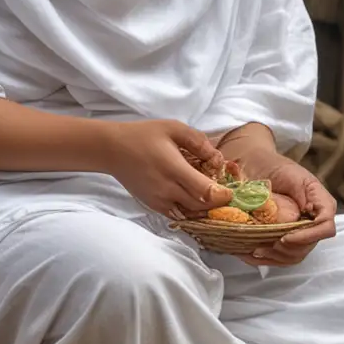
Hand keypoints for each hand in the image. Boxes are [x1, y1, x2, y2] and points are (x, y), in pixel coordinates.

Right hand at [95, 119, 233, 219]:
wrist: (113, 150)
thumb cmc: (143, 135)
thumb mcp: (173, 128)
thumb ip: (198, 141)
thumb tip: (216, 156)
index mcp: (174, 169)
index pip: (205, 191)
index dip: (222, 195)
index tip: (230, 190)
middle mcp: (167, 189)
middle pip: (201, 206)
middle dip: (217, 203)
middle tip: (226, 194)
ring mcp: (159, 201)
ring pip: (191, 214)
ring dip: (205, 210)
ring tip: (212, 198)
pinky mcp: (154, 206)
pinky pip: (178, 215)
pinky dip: (191, 212)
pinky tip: (196, 202)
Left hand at [238, 151, 337, 266]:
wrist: (258, 168)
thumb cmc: (276, 168)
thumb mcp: (292, 175)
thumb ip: (302, 192)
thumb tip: (306, 212)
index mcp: (321, 205)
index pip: (325, 227)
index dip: (308, 236)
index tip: (285, 238)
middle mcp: (314, 222)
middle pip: (309, 245)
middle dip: (287, 249)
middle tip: (266, 244)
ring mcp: (300, 233)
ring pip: (294, 256)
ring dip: (275, 257)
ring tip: (256, 250)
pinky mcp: (285, 240)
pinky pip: (280, 257)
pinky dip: (266, 258)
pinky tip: (250, 254)